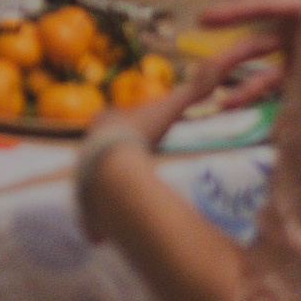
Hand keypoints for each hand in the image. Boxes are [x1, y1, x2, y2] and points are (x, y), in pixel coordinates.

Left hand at [74, 25, 286, 234]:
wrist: (114, 168)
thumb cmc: (139, 135)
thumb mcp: (169, 108)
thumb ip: (193, 90)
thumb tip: (218, 63)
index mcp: (105, 122)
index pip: (112, 118)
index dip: (125, 124)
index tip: (136, 132)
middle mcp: (87, 146)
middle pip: (100, 150)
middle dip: (111, 157)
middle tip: (128, 166)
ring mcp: (82, 175)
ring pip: (92, 183)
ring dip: (103, 191)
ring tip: (118, 201)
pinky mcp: (84, 202)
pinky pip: (89, 215)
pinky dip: (94, 225)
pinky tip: (98, 237)